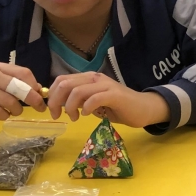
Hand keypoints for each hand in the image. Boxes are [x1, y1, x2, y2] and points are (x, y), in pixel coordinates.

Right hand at [0, 63, 45, 127]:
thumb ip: (18, 85)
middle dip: (32, 99)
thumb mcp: (0, 86)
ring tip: (14, 112)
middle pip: (17, 86)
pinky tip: (2, 116)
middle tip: (39, 108)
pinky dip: (4, 116)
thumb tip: (39, 89)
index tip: (40, 96)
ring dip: (16, 110)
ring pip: (8, 101)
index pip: (23, 73)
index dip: (34, 85)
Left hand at [46, 72, 170, 127]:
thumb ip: (79, 100)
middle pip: (65, 84)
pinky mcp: (114, 95)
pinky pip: (94, 99)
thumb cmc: (118, 107)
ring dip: (70, 107)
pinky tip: (87, 115)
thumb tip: (60, 103)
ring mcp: (105, 85)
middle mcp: (95, 78)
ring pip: (77, 91)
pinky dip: (86, 108)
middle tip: (58, 115)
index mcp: (88, 78)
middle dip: (56, 101)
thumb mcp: (93, 102)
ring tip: (75, 118)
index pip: (62, 79)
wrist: (143, 108)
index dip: (52, 94)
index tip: (52, 109)